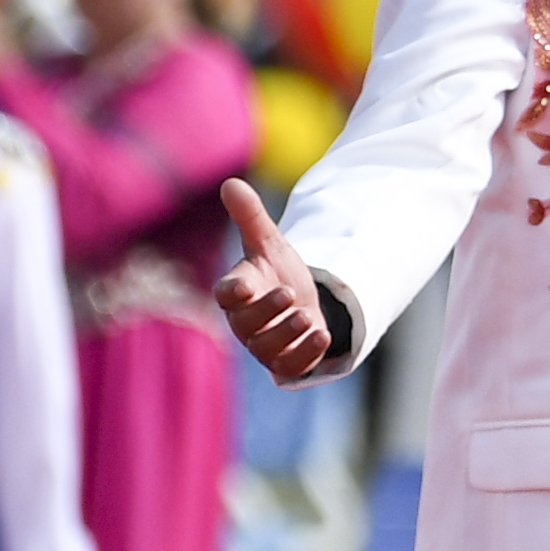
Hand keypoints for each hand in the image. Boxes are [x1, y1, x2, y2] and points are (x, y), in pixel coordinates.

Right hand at [216, 178, 332, 380]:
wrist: (303, 301)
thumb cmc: (277, 271)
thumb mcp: (270, 242)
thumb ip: (250, 216)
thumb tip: (230, 183)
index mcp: (236, 292)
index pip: (226, 295)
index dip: (233, 292)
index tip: (245, 284)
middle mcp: (245, 323)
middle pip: (247, 324)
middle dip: (267, 311)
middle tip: (290, 294)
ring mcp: (264, 345)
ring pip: (268, 348)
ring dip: (288, 333)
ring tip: (308, 316)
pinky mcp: (285, 363)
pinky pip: (290, 367)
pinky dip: (307, 355)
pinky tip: (323, 336)